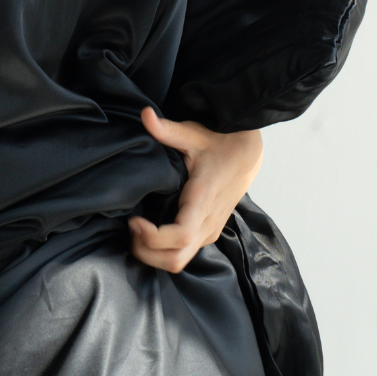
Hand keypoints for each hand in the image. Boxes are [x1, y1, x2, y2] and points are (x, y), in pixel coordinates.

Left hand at [129, 107, 262, 273]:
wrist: (247, 155)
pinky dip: (161, 251)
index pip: (179, 236)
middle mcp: (207, 223)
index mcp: (203, 200)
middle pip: (175, 259)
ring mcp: (209, 231)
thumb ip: (167, 129)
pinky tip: (147, 230)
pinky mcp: (207, 233)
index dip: (152, 237)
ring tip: (135, 228)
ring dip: (152, 254)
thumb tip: (144, 114)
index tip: (133, 220)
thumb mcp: (193, 133)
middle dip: (146, 252)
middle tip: (129, 227)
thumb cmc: (219, 144)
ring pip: (178, 261)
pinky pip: (183, 253)